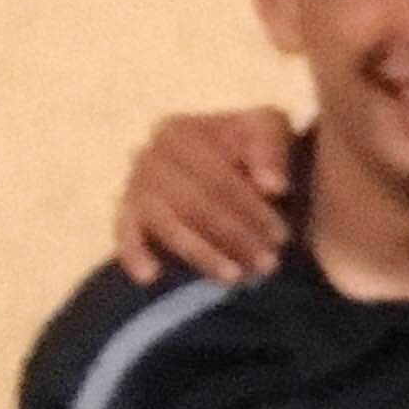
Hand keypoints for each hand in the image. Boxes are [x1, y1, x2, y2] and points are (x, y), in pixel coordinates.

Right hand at [115, 110, 297, 286]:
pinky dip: (134, 255)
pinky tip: (150, 276)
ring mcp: (135, 187)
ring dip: (204, 255)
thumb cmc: (253, 149)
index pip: (216, 177)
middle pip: (192, 204)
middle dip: (234, 237)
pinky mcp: (129, 215)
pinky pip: (125, 236)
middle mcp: (149, 156)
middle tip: (268, 264)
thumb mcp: (270, 131)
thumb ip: (272, 148)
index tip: (282, 236)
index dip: (251, 209)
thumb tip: (272, 186)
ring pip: (168, 226)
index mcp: (179, 132)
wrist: (235, 165)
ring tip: (237, 277)